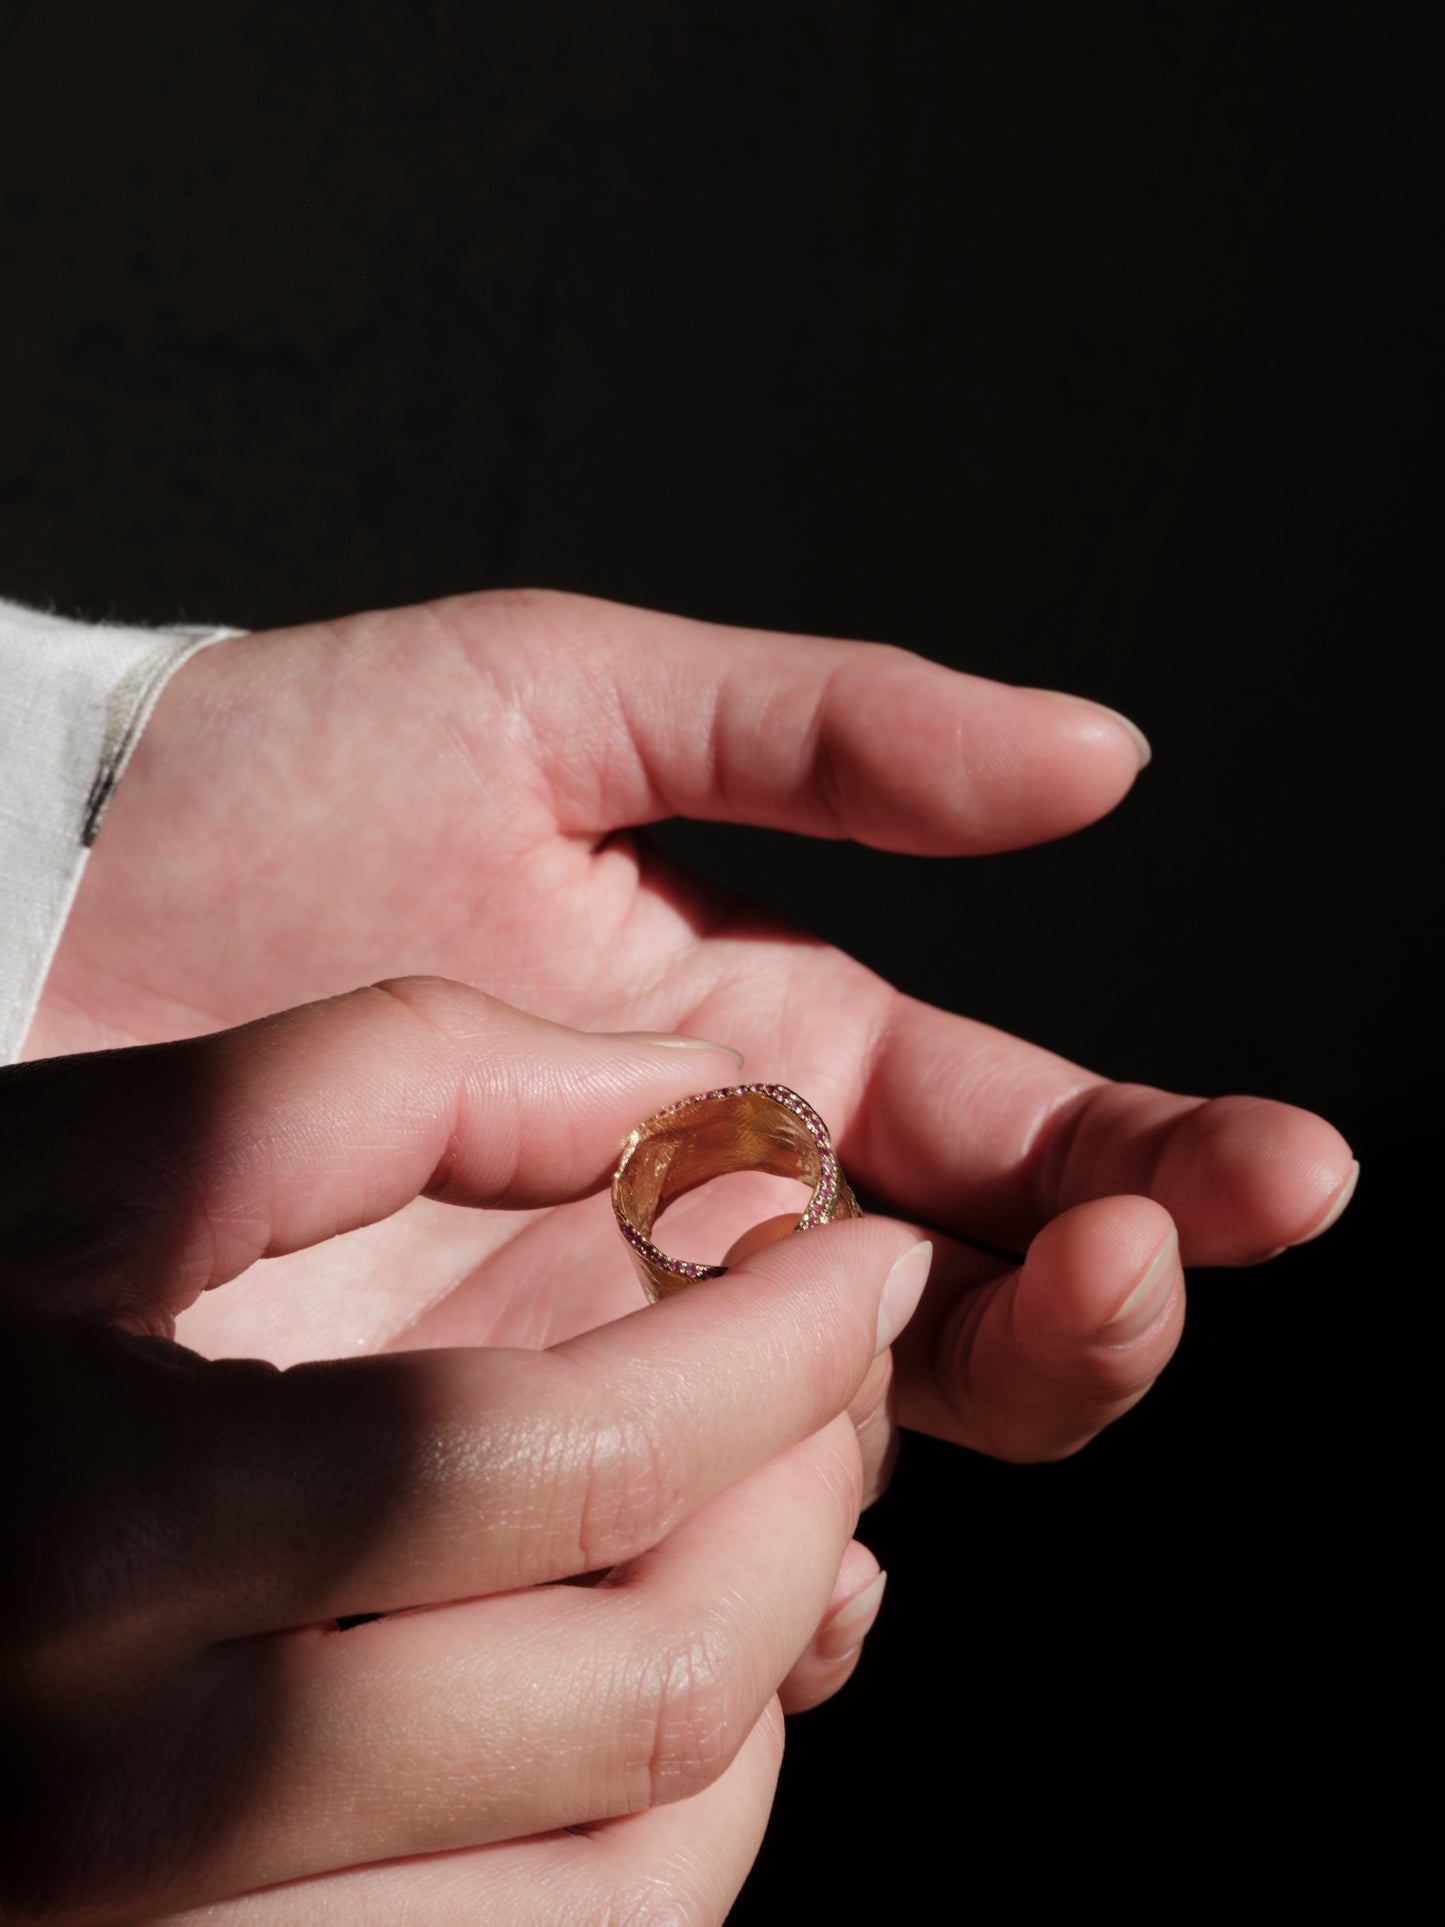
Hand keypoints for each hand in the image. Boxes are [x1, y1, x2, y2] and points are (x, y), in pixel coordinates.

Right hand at [1, 983, 928, 1921]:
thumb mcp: (82, 1151)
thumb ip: (387, 1080)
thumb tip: (679, 1090)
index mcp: (90, 1535)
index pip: (560, 1464)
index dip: (772, 1347)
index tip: (851, 1259)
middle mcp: (122, 1811)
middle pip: (633, 1696)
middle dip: (805, 1503)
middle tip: (839, 1375)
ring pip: (623, 1892)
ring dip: (756, 1676)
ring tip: (770, 1513)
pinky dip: (653, 1820)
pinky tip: (642, 1662)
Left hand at [31, 589, 1355, 1468]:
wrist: (44, 896)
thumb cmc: (285, 779)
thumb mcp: (565, 705)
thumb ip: (829, 737)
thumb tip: (1103, 761)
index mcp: (774, 1053)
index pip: (1016, 1133)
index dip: (1157, 1160)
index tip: (1267, 1174)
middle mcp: (726, 1221)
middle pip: (982, 1312)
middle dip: (1105, 1302)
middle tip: (1139, 1266)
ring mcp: (615, 1346)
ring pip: (862, 1448)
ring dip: (970, 1433)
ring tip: (1003, 1346)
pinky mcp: (487, 1452)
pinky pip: (674, 1555)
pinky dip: (768, 1588)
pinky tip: (800, 1574)